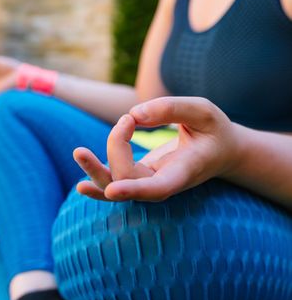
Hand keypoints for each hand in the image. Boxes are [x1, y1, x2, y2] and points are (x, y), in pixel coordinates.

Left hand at [73, 97, 240, 200]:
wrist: (219, 151)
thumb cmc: (213, 130)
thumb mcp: (203, 111)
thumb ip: (170, 109)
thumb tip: (133, 114)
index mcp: (183, 172)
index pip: (157, 188)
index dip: (134, 190)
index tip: (113, 190)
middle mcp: (162, 183)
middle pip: (127, 178)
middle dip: (116, 146)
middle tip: (127, 119)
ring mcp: (148, 182)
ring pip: (115, 185)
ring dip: (94, 170)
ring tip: (78, 152)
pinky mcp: (138, 176)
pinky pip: (113, 182)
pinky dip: (97, 179)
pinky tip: (81, 185)